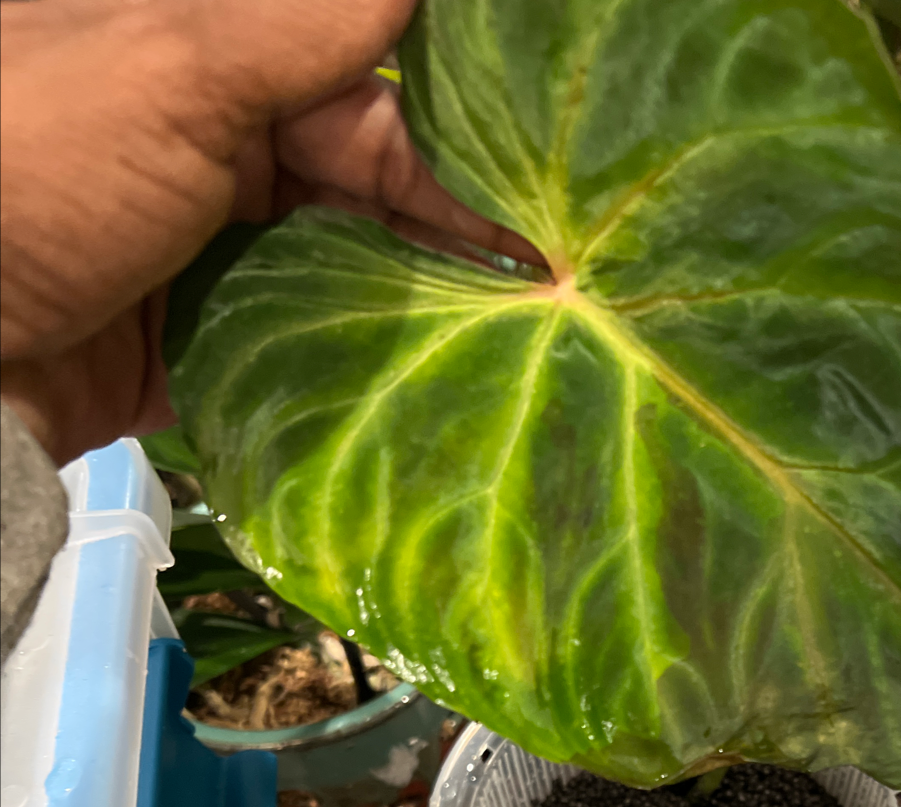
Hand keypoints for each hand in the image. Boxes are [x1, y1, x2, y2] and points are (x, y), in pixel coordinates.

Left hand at [0, 0, 538, 466]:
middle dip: (450, 228)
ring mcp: (207, 249)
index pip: (362, 96)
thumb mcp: (172, 69)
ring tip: (509, 336)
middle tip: (547, 280)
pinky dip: (361, 355)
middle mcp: (209, 146)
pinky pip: (302, 337)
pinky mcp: (200, 338)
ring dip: (417, 296)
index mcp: (200, 57)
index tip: (539, 203)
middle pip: (365, 181)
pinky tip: (428, 375)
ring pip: (345, 261)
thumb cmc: (37, 176)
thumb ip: (307, 25)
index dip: (453, 145)